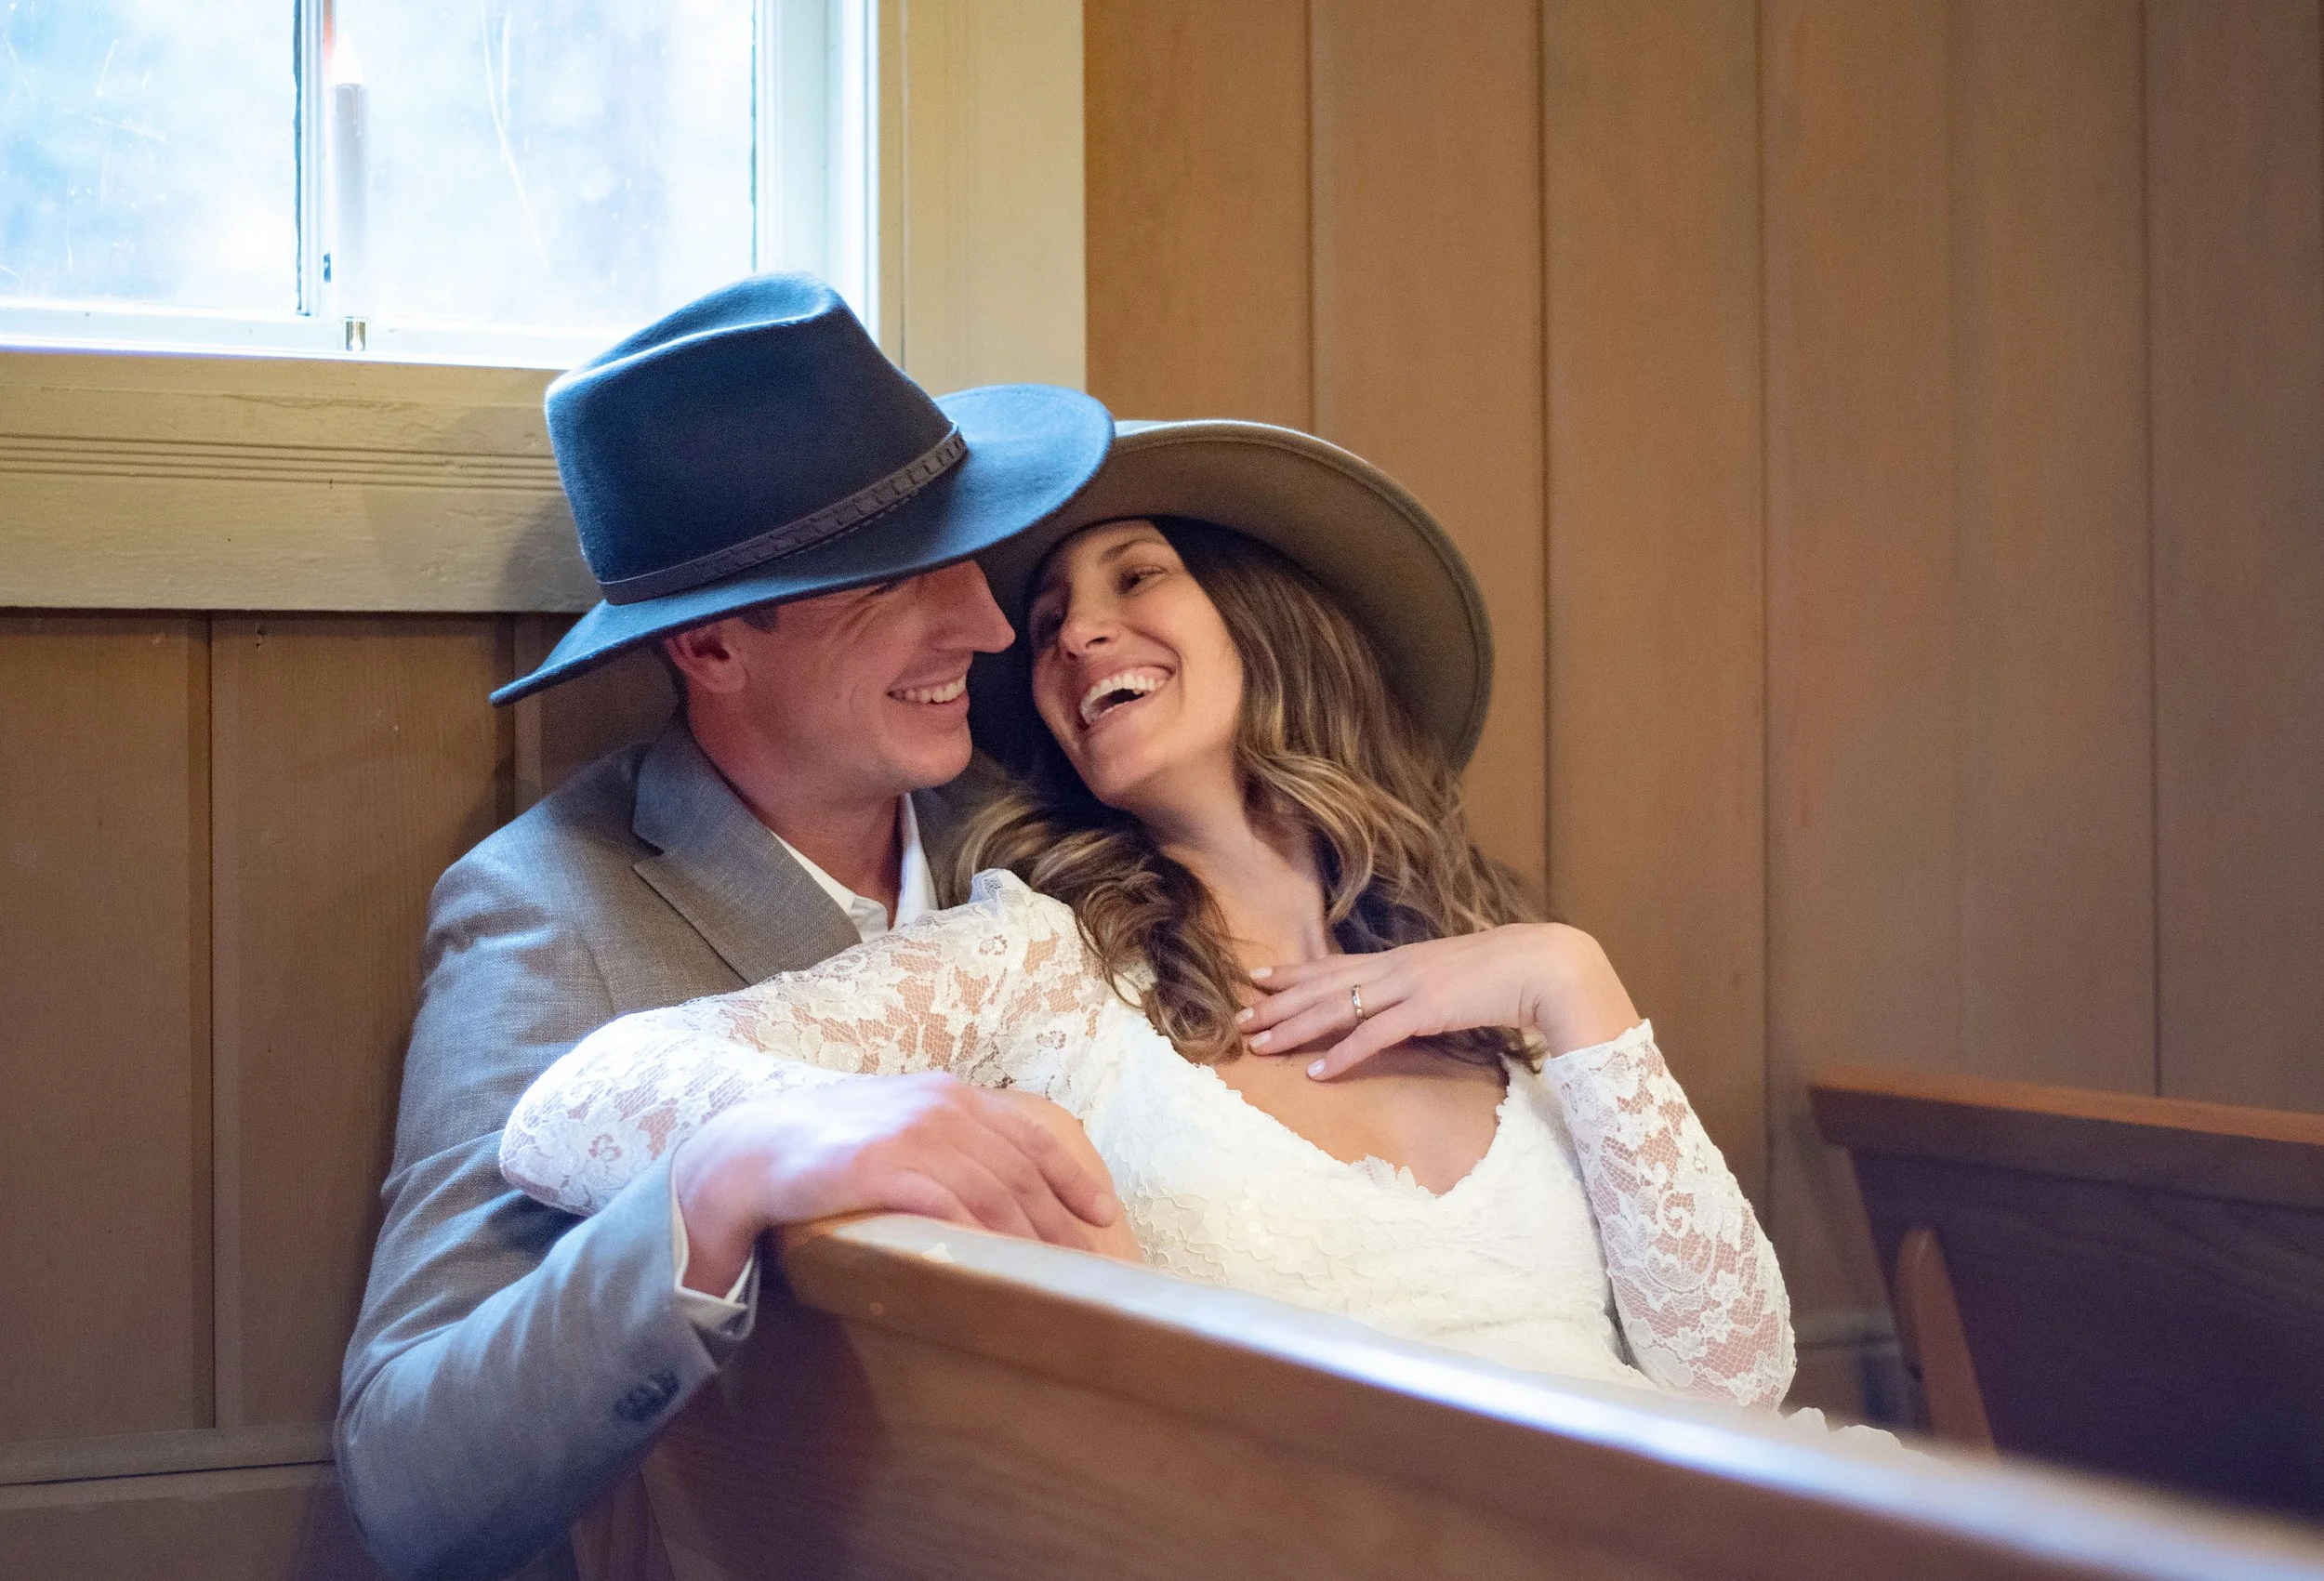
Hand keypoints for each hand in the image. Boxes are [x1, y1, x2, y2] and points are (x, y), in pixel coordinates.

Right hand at [670, 1072, 1124, 1292]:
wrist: (749, 1151)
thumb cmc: (828, 1147)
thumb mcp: (898, 1126)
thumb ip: (947, 1143)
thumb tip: (999, 1188)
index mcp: (949, 1096)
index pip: (1031, 1136)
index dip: (1072, 1177)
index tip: (1102, 1216)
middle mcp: (939, 1106)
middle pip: (1021, 1172)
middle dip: (1059, 1223)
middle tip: (1086, 1270)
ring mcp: (911, 1135)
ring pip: (994, 1193)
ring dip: (1029, 1241)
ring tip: (1052, 1282)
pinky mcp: (880, 1168)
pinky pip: (946, 1207)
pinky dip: (979, 1239)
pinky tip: (996, 1270)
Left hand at [1238, 923, 1639, 1080]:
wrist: (1545, 964)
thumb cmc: (1510, 972)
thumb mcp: (1456, 975)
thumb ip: (1429, 986)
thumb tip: (1414, 1000)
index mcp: (1403, 959)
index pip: (1336, 965)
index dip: (1295, 973)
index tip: (1258, 979)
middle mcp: (1396, 967)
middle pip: (1323, 987)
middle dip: (1277, 1004)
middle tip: (1237, 1018)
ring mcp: (1408, 987)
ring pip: (1336, 1008)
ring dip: (1294, 1029)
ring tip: (1258, 1045)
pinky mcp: (1425, 1010)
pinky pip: (1374, 1036)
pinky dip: (1343, 1054)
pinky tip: (1317, 1072)